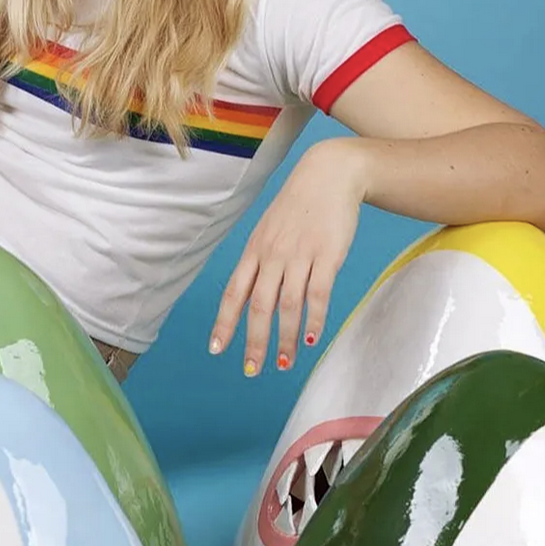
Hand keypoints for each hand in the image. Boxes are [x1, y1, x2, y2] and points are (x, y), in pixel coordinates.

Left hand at [209, 138, 367, 374]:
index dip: (224, 322)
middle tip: (251, 370)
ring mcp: (300, 255)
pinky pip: (318, 293)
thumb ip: (260, 265)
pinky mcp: (327, 255)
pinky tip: (309, 339)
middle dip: (254, 341)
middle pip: (258, 306)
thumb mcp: (268, 232)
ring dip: (284, 338)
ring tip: (282, 364)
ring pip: (287, 305)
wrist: (328, 175)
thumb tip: (250, 300)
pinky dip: (313, 319)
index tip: (217, 349)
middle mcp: (272, 256)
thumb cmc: (296, 208)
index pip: (234, 293)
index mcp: (254, 252)